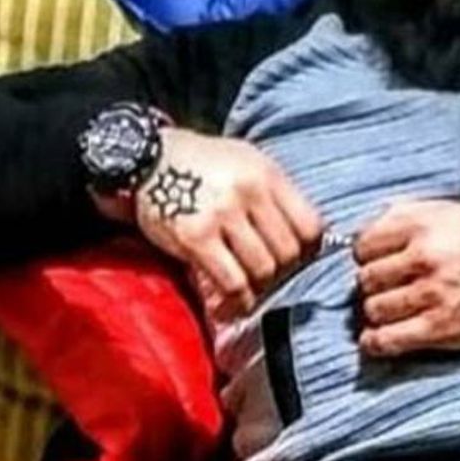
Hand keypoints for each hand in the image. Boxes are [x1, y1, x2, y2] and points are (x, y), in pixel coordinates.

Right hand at [135, 128, 322, 319]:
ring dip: (258, 286)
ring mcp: (222, 215)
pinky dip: (238, 300)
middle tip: (267, 275)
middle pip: (288, 252)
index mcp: (267, 174)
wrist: (148, 158)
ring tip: (249, 287)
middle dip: (281, 270)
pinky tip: (234, 302)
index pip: (310, 227)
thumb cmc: (204, 164)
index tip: (297, 258)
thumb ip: (276, 196)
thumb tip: (308, 240)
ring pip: (263, 269)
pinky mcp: (195, 237)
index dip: (308, 250)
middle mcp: (249, 192)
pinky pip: (232, 281)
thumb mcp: (248, 163)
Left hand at [354, 200, 459, 356]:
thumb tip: (363, 230)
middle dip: (372, 283)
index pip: (365, 243)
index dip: (366, 254)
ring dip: (377, 311)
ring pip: (374, 308)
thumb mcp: (449, 212)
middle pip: (366, 277)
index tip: (375, 261)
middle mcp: (425, 256)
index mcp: (423, 224)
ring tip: (389, 309)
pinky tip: (375, 338)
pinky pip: (390, 339)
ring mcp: (432, 293)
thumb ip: (405, 215)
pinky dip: (376, 341)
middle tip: (386, 286)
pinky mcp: (440, 326)